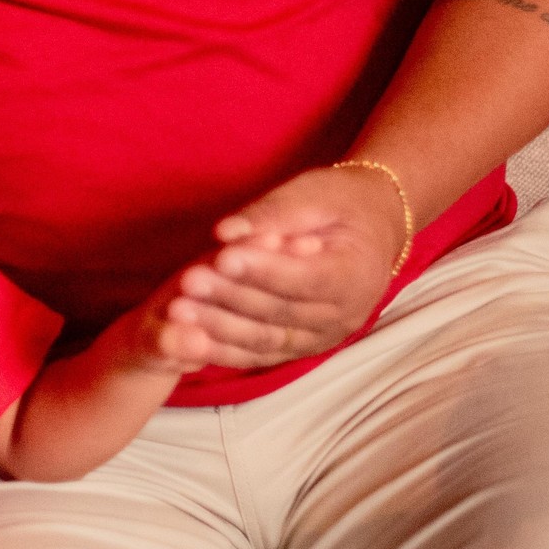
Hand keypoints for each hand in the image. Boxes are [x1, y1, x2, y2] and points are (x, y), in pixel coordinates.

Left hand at [166, 164, 408, 368]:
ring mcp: (322, 337)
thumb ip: (273, 212)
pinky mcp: (300, 346)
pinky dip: (222, 349)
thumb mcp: (315, 194)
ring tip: (178, 310)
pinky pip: (259, 355)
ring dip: (218, 328)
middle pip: (280, 313)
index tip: (221, 257)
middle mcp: (344, 316)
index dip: (262, 271)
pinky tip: (188, 339)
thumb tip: (224, 232)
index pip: (305, 280)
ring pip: (266, 341)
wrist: (370, 227)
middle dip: (229, 298)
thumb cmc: (341, 203)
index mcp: (357, 275)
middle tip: (187, 283)